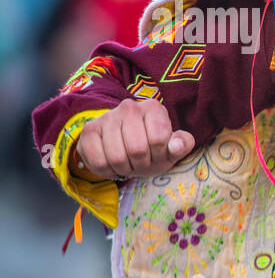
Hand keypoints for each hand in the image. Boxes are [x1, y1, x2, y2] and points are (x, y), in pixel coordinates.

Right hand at [73, 98, 194, 180]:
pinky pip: (97, 161)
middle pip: (137, 149)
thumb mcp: (172, 148)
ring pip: (116, 157)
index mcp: (154, 108)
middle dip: (142, 164)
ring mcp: (106, 117)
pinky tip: (112, 164)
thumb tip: (175, 146)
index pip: (159, 138)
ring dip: (124, 169)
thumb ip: (182, 145)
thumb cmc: (153, 148)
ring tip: (128, 163)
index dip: (160, 155)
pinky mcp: (88, 130)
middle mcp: (129, 107)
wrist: (123, 146)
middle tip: (141, 162)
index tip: (158, 154)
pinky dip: (107, 170)